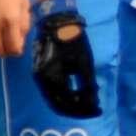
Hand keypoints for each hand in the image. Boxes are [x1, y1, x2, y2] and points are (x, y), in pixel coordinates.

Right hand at [30, 0, 101, 118]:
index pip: (66, 103)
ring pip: (53, 97)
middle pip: (58, 103)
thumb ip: (88, 84)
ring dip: (69, 103)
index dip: (82, 110)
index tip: (96, 112)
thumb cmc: (73, 41)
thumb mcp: (84, 63)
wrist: (57, 24)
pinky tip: (75, 94)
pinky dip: (63, 94)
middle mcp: (42, 80)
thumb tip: (93, 102)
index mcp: (52, 78)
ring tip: (86, 104)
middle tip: (92, 110)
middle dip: (76, 109)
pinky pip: (51, 89)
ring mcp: (39, 76)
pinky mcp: (40, 71)